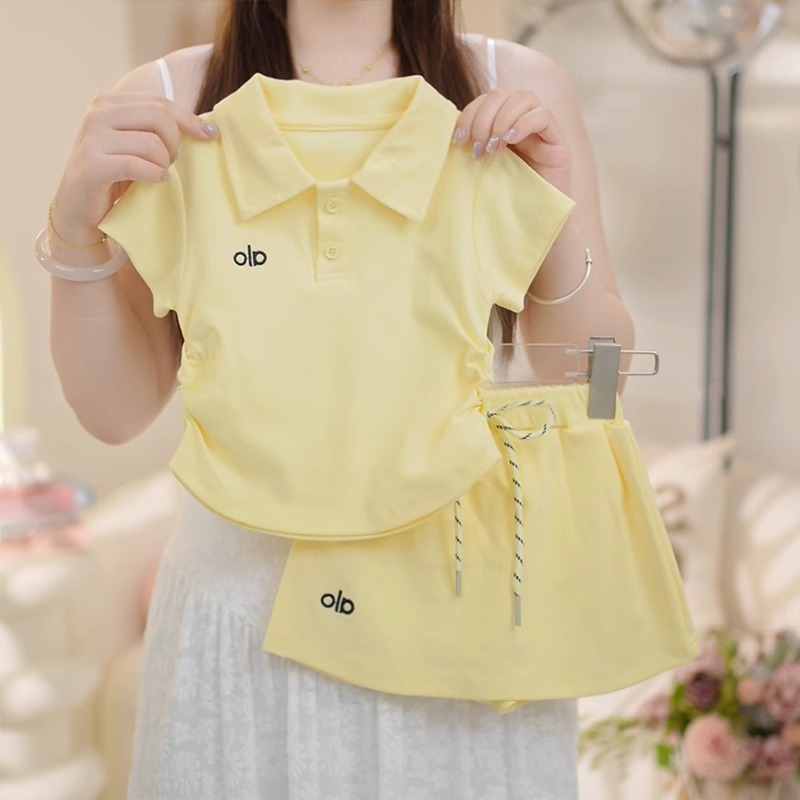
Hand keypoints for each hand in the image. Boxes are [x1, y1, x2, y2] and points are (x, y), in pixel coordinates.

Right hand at [52, 92, 218, 245]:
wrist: (80, 209)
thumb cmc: (115, 178)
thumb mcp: (136, 147)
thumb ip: (157, 131)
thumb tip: (203, 126)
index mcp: (109, 104)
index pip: (160, 103)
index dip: (190, 119)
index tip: (212, 135)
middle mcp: (98, 114)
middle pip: (158, 116)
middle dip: (174, 142)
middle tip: (170, 163)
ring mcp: (92, 137)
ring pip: (151, 142)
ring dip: (163, 164)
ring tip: (158, 175)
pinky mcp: (92, 164)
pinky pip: (136, 165)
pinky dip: (153, 175)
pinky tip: (156, 181)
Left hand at [453, 88, 572, 198]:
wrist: (534, 223)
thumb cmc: (506, 201)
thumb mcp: (483, 171)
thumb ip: (473, 150)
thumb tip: (450, 137)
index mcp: (501, 125)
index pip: (485, 100)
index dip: (469, 113)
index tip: (459, 141)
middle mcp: (521, 121)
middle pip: (501, 94)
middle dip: (483, 118)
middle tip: (478, 147)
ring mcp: (541, 129)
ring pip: (524, 97)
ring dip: (502, 120)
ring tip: (494, 148)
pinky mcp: (558, 141)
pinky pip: (543, 115)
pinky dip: (523, 123)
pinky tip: (510, 141)